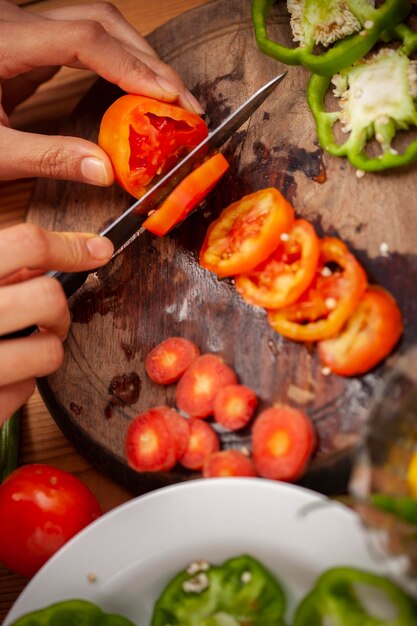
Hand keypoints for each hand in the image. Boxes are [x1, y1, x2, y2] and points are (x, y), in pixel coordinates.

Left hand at [0, 0, 202, 184]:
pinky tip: (133, 88)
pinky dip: (116, 61)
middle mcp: (17, 21)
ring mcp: (23, 27)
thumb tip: (105, 170)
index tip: (169, 99)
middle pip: (100, 19)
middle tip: (183, 101)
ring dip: (136, 55)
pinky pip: (83, 40)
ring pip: (94, 22)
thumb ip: (48, 157)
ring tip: (167, 94)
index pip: (85, 39)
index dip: (133, 67)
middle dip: (147, 58)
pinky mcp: (27, 42)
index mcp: (4, 41)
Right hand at [0, 224, 113, 424]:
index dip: (71, 245)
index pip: (27, 243)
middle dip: (59, 309)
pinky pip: (26, 390)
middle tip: (50, 318)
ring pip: (50, 351)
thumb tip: (54, 255)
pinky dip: (20, 383)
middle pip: (48, 296)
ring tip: (24, 349)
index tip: (96, 250)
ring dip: (45, 349)